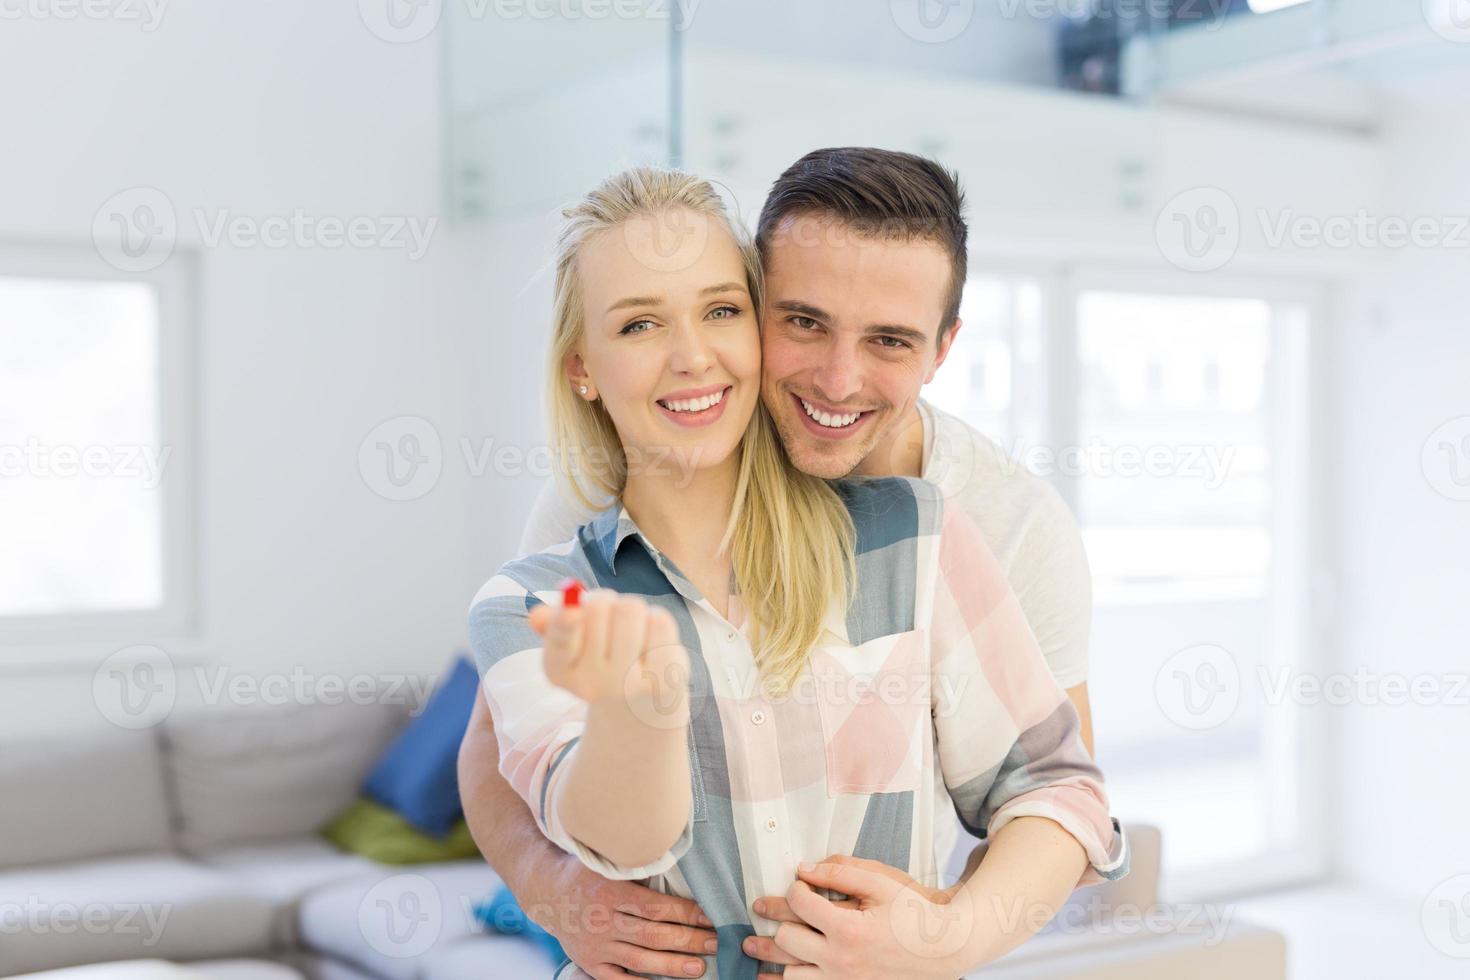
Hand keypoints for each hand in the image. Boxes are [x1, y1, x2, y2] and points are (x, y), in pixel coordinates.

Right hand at [521, 853, 717, 978]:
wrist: (546, 890)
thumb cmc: (585, 869)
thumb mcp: (607, 857)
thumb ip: (637, 860)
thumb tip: (675, 850)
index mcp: (610, 892)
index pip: (656, 908)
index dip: (686, 913)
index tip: (711, 916)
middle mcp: (603, 921)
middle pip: (653, 936)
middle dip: (689, 940)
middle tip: (716, 942)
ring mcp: (596, 946)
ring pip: (640, 960)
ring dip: (673, 965)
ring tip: (700, 967)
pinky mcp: (590, 963)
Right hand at [530, 588, 687, 710]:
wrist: (640, 698)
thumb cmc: (601, 655)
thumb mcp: (574, 641)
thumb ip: (554, 624)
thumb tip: (537, 616)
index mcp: (561, 673)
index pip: (559, 647)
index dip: (565, 625)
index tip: (571, 611)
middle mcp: (593, 685)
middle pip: (598, 609)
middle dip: (604, 600)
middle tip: (608, 612)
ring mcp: (629, 685)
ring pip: (630, 610)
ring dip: (632, 607)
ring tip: (631, 627)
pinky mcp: (663, 680)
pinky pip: (659, 622)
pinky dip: (656, 619)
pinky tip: (652, 640)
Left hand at [747, 859, 977, 979]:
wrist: (942, 949)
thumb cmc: (912, 912)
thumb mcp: (879, 883)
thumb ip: (840, 873)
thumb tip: (803, 868)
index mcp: (848, 929)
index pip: (801, 904)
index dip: (793, 888)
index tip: (797, 883)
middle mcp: (841, 960)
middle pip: (787, 940)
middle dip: (771, 920)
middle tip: (758, 907)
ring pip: (791, 972)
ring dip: (771, 956)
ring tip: (752, 945)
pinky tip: (771, 974)